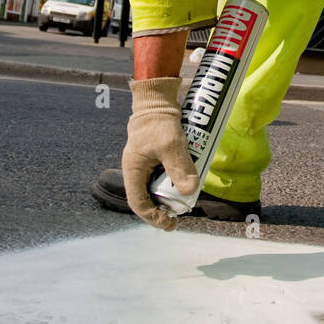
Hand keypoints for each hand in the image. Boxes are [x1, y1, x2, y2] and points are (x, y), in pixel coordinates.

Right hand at [121, 77, 199, 230]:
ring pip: (156, 189)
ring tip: (185, 201)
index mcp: (133, 170)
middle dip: (163, 209)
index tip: (170, 223)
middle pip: (148, 199)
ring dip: (170, 196)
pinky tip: (186, 183)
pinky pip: (164, 177)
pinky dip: (174, 183)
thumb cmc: (159, 121)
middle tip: (180, 215)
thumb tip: (190, 191)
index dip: (153, 217)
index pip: (138, 203)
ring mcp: (146, 165)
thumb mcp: (171, 145)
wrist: (158, 100)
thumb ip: (180, 167)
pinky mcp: (156, 159)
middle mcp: (137, 170)